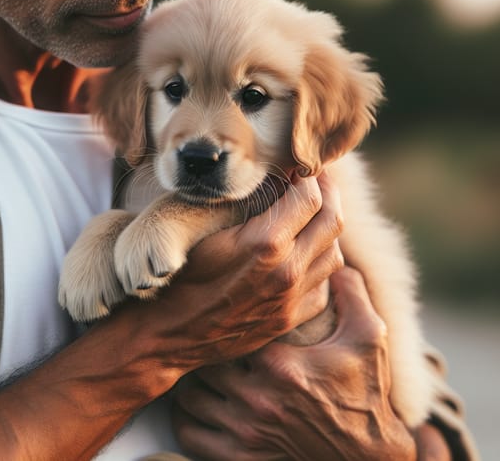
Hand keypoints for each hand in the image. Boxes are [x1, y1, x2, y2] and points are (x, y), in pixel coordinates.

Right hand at [135, 172, 343, 371]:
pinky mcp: (288, 320)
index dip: (308, 175)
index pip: (310, 197)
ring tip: (309, 214)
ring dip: (326, 228)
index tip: (299, 167)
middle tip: (315, 180)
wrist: (165, 332)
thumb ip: (243, 201)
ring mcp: (290, 300)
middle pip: (332, 221)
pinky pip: (323, 286)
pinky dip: (319, 264)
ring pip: (333, 254)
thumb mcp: (203, 225)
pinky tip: (302, 253)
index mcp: (265, 243)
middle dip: (328, 193)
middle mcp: (287, 272)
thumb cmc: (178, 272)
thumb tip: (271, 178)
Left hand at [170, 267, 418, 460]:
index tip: (226, 310)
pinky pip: (190, 436)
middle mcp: (257, 399)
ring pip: (190, 398)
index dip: (225, 319)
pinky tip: (198, 406)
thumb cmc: (365, 396)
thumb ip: (351, 294)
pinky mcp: (239, 459)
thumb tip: (334, 260)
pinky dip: (186, 420)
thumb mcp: (368, 338)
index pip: (231, 329)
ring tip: (200, 368)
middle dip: (204, 348)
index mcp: (281, 365)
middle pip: (204, 361)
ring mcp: (245, 433)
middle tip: (207, 337)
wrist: (369, 460)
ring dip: (192, 382)